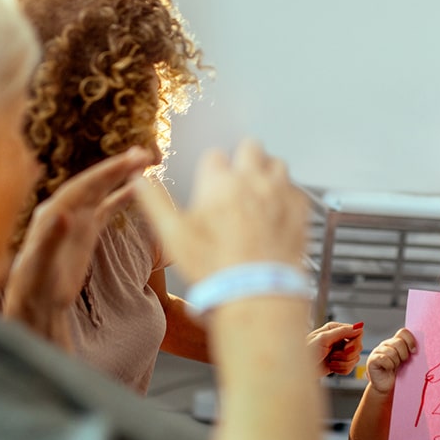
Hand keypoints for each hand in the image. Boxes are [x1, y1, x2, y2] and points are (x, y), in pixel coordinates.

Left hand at [4, 147, 150, 345]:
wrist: (37, 301)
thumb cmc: (34, 285)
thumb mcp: (39, 265)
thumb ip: (51, 239)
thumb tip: (64, 215)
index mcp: (52, 213)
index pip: (83, 186)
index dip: (106, 173)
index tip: (128, 162)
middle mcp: (64, 210)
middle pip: (95, 183)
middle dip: (118, 168)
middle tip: (144, 154)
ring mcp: (76, 219)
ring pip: (102, 192)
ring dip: (122, 177)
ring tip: (146, 163)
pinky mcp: (86, 231)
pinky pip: (106, 208)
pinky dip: (122, 197)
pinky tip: (138, 190)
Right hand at [135, 139, 308, 283]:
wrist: (258, 292)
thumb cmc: (216, 267)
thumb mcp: (173, 236)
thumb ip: (154, 203)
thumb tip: (139, 179)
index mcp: (219, 182)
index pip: (214, 156)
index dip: (211, 171)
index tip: (211, 185)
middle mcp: (251, 180)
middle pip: (250, 148)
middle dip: (243, 159)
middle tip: (238, 181)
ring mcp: (279, 193)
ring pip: (277, 163)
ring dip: (267, 172)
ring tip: (259, 192)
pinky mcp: (299, 210)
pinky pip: (296, 189)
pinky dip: (287, 195)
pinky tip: (278, 212)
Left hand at [307, 321, 363, 375]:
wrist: (299, 369)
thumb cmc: (305, 352)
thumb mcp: (323, 338)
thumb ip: (342, 331)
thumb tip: (358, 326)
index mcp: (335, 329)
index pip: (357, 332)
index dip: (354, 342)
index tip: (345, 348)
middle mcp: (338, 339)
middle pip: (358, 346)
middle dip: (347, 354)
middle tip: (334, 356)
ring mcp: (340, 352)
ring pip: (355, 358)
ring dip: (343, 363)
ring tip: (331, 361)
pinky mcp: (339, 363)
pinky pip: (350, 368)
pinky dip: (341, 369)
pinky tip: (332, 367)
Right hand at [365, 328, 416, 394]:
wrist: (388, 387)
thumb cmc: (400, 374)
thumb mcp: (408, 361)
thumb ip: (411, 352)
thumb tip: (421, 348)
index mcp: (396, 342)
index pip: (403, 332)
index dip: (410, 340)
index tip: (414, 352)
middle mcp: (386, 344)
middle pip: (398, 342)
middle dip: (404, 354)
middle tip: (402, 362)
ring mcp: (378, 351)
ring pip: (391, 351)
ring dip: (396, 362)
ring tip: (394, 367)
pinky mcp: (372, 359)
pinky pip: (383, 358)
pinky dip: (389, 365)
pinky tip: (388, 369)